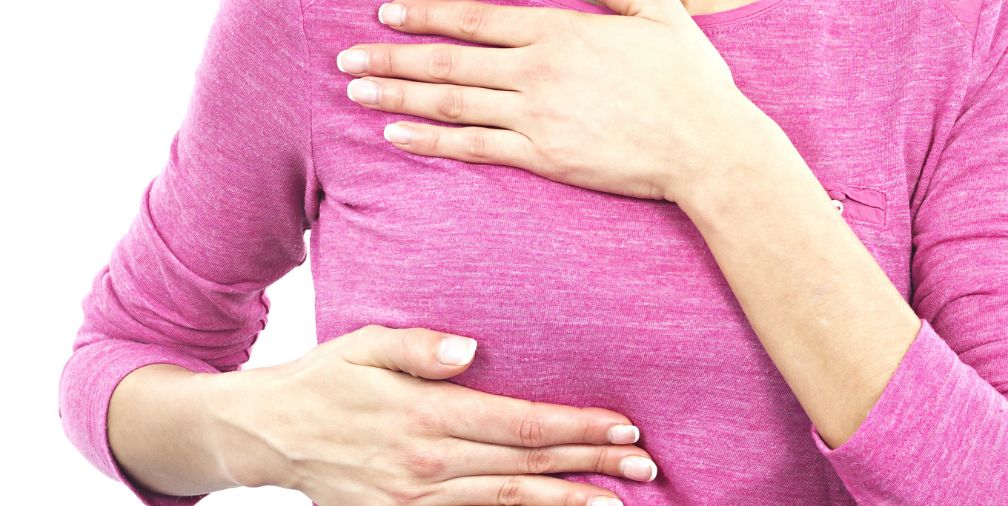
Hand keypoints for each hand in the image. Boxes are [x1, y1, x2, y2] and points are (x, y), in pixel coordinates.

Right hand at [205, 325, 655, 505]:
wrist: (268, 435)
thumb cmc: (323, 381)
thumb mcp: (363, 347)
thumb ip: (417, 348)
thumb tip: (468, 350)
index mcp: (425, 416)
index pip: (520, 423)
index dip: (575, 426)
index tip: (622, 426)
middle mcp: (429, 463)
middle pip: (527, 465)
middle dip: (591, 464)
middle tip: (645, 465)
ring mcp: (419, 498)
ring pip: (510, 501)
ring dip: (568, 499)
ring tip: (618, 499)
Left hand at [337, 0, 780, 203]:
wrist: (708, 146)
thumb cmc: (690, 82)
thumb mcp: (660, 14)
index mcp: (560, 31)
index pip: (474, 16)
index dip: (425, 12)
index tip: (387, 11)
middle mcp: (537, 70)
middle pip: (447, 58)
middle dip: (391, 55)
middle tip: (347, 57)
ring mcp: (536, 115)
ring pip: (451, 100)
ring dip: (397, 93)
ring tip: (355, 90)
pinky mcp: (542, 157)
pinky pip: (474, 147)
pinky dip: (431, 139)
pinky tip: (395, 134)